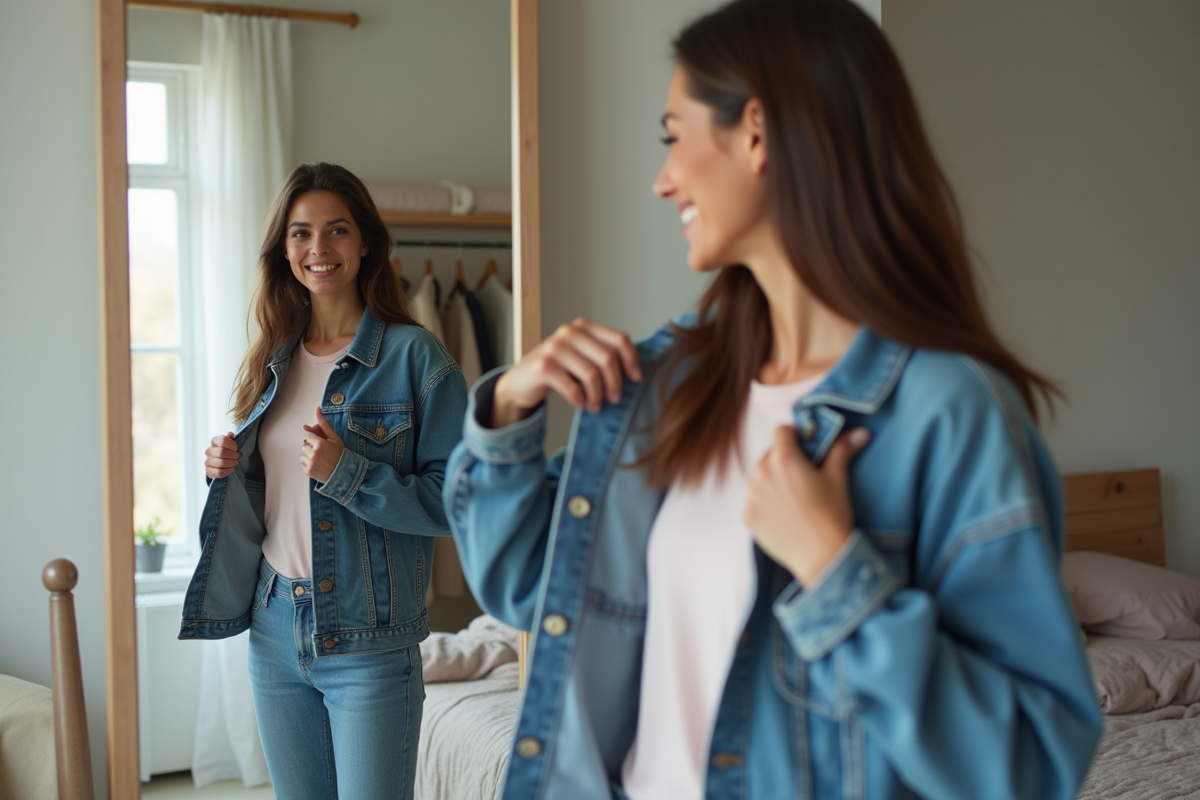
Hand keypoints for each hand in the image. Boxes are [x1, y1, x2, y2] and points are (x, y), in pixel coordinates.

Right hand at [204, 432, 239, 479]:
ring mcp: (207, 461)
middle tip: (238, 457)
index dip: (232, 445)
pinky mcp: (208, 471)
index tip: (237, 449)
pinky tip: (231, 469)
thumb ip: (231, 438)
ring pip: (220, 463)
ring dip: (231, 463)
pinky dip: (227, 471)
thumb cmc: (229, 450)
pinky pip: (218, 472)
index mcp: (214, 441)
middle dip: (233, 455)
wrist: (223, 461)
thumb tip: (230, 434)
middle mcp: (208, 450)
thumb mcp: (231, 442)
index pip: (223, 441)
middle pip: (221, 452)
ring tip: (235, 462)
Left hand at [300, 407, 344, 482]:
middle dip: (311, 445)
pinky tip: (317, 463)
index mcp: (320, 444)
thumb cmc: (340, 454)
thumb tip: (317, 409)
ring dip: (309, 453)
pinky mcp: (308, 471)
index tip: (321, 442)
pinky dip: (307, 461)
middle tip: (322, 451)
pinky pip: (302, 462)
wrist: (344, 473)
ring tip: (320, 457)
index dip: (315, 438)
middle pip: (305, 444)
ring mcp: (310, 463)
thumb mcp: (334, 438)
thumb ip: (324, 424)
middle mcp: (313, 453)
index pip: (308, 435)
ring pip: (303, 453)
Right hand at [492, 318, 642, 426]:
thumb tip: (635, 373)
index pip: (619, 339)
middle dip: (615, 383)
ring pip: (592, 375)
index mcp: (584, 327)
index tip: (636, 379)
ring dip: (597, 396)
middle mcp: (570, 332)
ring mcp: (555, 347)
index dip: (632, 360)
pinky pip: (573, 387)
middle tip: (615, 400)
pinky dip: (580, 400)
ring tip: (595, 406)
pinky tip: (580, 404)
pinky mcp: (544, 366)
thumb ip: (602, 356)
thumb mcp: (581, 358)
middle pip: (608, 359)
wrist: (520, 381)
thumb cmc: (557, 371)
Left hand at [744, 426, 870, 585]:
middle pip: (769, 455)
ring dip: (772, 482)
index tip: (804, 445)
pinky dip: (766, 505)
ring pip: (759, 479)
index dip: (794, 435)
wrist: (821, 555)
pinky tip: (784, 515)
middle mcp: (762, 474)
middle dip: (783, 460)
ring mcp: (752, 496)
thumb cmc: (831, 515)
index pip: (781, 431)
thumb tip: (860, 433)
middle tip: (802, 475)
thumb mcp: (838, 479)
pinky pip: (755, 503)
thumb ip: (842, 451)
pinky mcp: (748, 517)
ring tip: (793, 498)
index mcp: (784, 459)